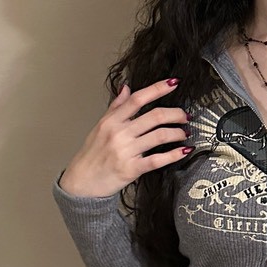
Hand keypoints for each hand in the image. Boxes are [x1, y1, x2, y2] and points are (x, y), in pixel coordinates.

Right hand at [59, 77, 190, 196]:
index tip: (173, 83)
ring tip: (183, 133)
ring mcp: (126, 151)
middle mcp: (119, 134)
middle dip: (176, 114)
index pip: (137, 99)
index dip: (158, 89)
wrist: (81, 183)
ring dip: (177, 133)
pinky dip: (174, 155)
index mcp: (112, 121)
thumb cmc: (91, 155)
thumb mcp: (100, 127)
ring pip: (159, 136)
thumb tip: (126, 88)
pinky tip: (183, 151)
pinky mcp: (131, 169)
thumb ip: (115, 107)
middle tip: (185, 116)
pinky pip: (157, 159)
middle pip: (154, 116)